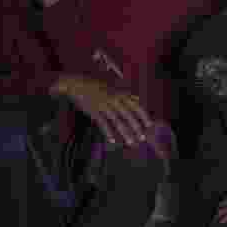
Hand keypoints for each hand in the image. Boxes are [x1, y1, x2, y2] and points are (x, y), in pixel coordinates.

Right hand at [53, 74, 168, 160]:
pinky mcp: (94, 111)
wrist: (77, 83)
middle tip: (143, 138)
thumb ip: (124, 92)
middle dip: (136, 127)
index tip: (150, 125)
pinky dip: (108, 132)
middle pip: (128, 115)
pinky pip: (103, 124)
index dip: (144, 116)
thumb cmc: (95, 84)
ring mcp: (104, 106)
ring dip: (125, 133)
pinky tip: (112, 141)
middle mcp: (114, 99)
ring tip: (131, 143)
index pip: (136, 105)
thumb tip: (137, 97)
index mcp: (119, 93)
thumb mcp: (112, 84)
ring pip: (117, 121)